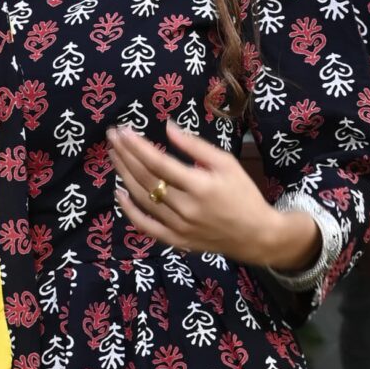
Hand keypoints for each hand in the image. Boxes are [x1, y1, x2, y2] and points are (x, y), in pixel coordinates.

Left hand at [108, 121, 316, 270]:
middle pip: (146, 179)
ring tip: (114, 156)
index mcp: (200, 186)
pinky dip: (130, 210)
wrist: (256, 236)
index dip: (137, 146)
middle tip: (112, 138)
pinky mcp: (175, 240)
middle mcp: (186, 208)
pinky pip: (146, 226)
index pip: (159, 163)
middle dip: (126, 156)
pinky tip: (120, 192)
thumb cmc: (244, 194)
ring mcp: (178, 227)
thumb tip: (168, 127)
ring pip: (142, 199)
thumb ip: (196, 146)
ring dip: (124, 176)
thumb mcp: (227, 163)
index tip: (123, 131)